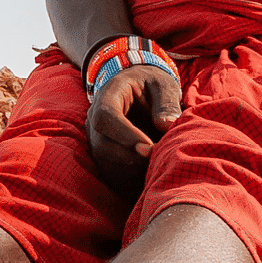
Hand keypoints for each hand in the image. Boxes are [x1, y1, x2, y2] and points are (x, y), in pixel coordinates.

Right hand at [86, 65, 181, 195]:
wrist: (140, 90)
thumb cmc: (152, 85)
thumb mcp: (163, 85)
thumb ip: (166, 103)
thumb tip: (167, 125)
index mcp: (108, 95)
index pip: (105, 118)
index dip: (125, 135)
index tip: (150, 147)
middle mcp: (94, 118)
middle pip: (103, 145)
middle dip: (132, 157)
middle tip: (160, 160)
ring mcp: (96, 139)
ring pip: (106, 162)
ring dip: (133, 170)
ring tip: (158, 165)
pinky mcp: (103, 155)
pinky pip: (112, 172)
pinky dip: (131, 178)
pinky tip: (151, 173)